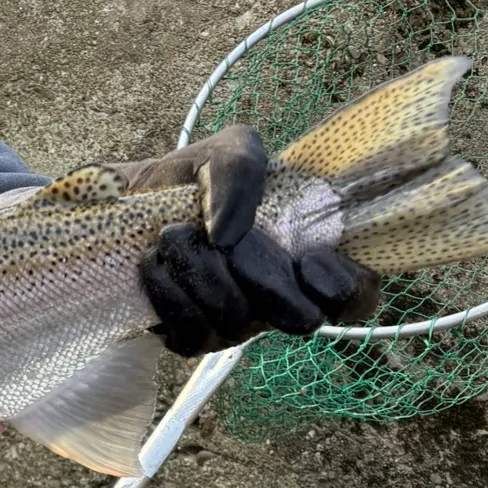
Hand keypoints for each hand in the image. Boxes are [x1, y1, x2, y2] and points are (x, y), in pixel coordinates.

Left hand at [119, 125, 380, 355]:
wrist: (131, 201)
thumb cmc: (197, 178)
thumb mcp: (229, 149)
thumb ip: (241, 169)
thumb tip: (226, 234)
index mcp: (305, 259)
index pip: (355, 299)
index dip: (345, 288)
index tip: (308, 256)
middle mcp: (277, 301)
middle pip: (299, 319)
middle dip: (263, 277)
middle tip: (227, 243)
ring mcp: (236, 326)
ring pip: (238, 322)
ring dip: (200, 271)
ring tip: (171, 235)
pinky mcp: (192, 338)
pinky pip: (191, 335)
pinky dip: (168, 293)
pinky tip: (153, 262)